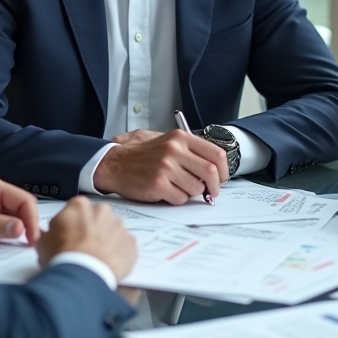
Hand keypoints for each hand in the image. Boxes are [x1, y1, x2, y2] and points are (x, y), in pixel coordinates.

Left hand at [0, 175, 40, 243]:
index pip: (25, 201)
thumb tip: (20, 228)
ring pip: (14, 222)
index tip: (33, 239)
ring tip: (15, 248)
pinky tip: (2, 247)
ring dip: (16, 235)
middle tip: (28, 246)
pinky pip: (3, 230)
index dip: (33, 220)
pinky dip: (5, 239)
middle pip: (23, 212)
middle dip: (27, 228)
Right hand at [38, 197, 136, 279]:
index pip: (76, 210)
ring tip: (96, 259)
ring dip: (106, 241)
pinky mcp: (131, 243)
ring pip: (112, 231)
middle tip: (83, 248)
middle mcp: (102, 210)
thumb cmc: (61, 256)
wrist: (82, 273)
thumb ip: (49, 232)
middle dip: (92, 230)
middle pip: (97, 218)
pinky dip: (119, 254)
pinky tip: (108, 265)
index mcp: (79, 205)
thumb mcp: (43, 241)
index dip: (72, 224)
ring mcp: (119, 226)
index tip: (69, 236)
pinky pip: (125, 247)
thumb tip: (49, 235)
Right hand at [93, 128, 227, 203]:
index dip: (224, 170)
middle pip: (211, 172)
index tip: (222, 178)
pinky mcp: (157, 184)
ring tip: (178, 187)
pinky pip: (180, 198)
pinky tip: (166, 192)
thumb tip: (213, 165)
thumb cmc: (139, 154)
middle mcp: (174, 150)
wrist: (113, 163)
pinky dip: (177, 199)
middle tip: (211, 192)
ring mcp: (166, 167)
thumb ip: (189, 149)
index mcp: (180, 138)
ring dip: (191, 193)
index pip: (216, 154)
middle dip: (214, 187)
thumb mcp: (165, 140)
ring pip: (196, 188)